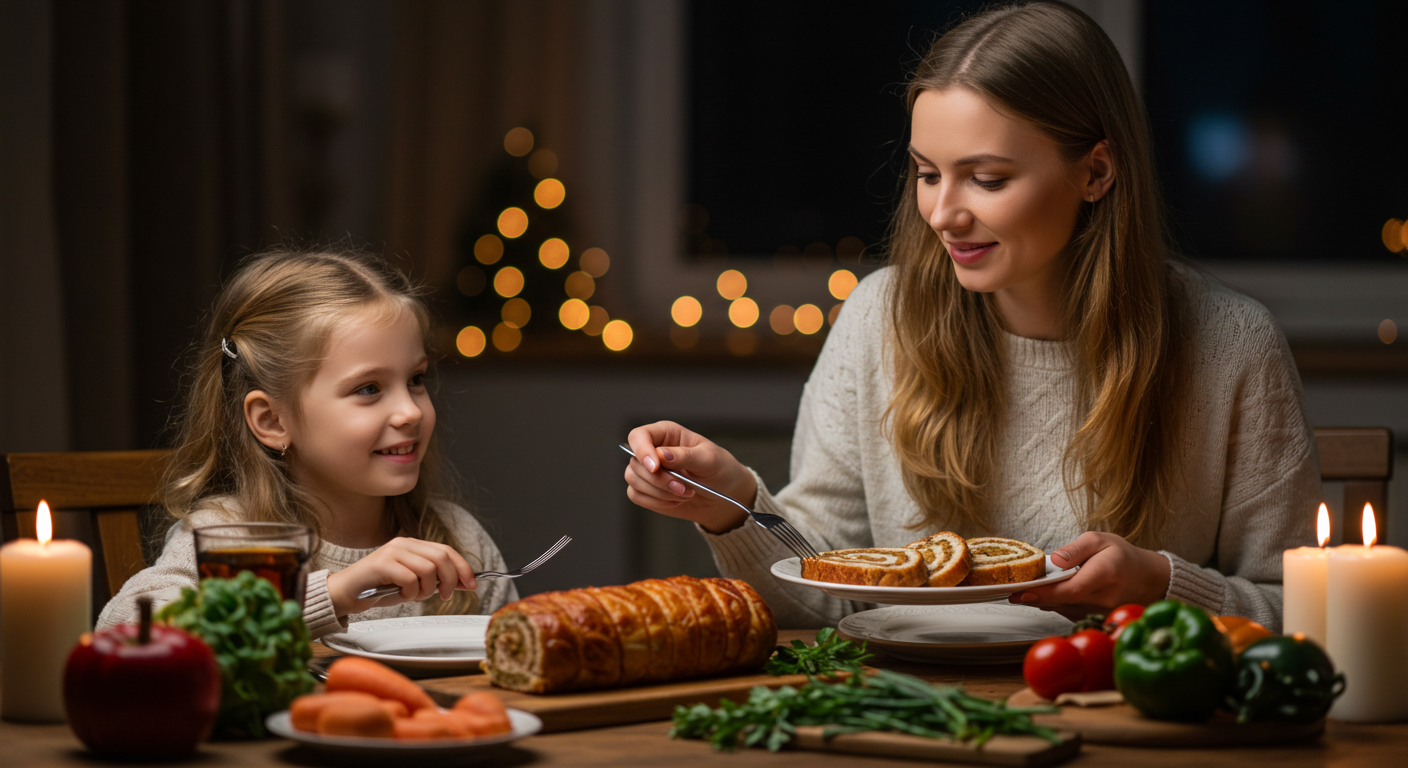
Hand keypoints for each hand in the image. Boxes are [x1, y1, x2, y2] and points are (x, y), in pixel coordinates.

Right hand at [326, 537, 477, 617]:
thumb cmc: (377, 589)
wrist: (345, 594)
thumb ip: (436, 580)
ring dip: (426, 590)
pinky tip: (399, 594)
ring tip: (412, 596)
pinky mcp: (381, 564)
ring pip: (428, 569)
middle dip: (450, 580)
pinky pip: (410, 579)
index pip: (447, 550)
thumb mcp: (413, 585)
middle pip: (442, 557)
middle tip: (445, 596)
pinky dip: (410, 593)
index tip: (472, 584)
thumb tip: (464, 582)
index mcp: (413, 545)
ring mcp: (392, 552)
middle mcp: (403, 544)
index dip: (463, 567)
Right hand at [624, 421, 756, 533]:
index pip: (639, 436)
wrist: (724, 496)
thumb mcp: (709, 459)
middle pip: (635, 462)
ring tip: (685, 493)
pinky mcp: (647, 490)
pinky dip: (656, 502)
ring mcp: (648, 471)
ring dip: (659, 492)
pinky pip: (636, 496)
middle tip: (683, 487)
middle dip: (659, 480)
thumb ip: (685, 455)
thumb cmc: (720, 469)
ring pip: (633, 480)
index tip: (655, 468)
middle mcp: (653, 450)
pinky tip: (675, 501)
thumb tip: (662, 454)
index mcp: (666, 434)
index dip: (642, 451)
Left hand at [1008, 532, 1170, 620]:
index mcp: (1106, 574)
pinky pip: (1068, 613)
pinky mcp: (1095, 620)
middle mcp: (1104, 598)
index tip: (1020, 593)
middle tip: (1011, 589)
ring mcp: (1101, 613)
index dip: (1043, 593)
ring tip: (1027, 588)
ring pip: (1062, 609)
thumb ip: (1075, 549)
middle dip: (1034, 596)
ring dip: (1043, 600)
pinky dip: (1055, 603)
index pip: (1070, 589)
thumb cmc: (1123, 558)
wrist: (1149, 581)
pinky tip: (1048, 594)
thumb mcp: (1100, 540)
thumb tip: (1054, 560)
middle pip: (1061, 602)